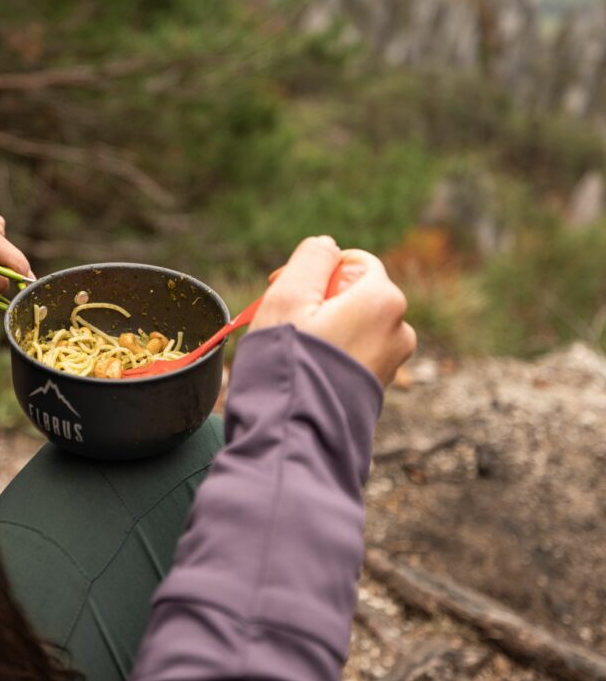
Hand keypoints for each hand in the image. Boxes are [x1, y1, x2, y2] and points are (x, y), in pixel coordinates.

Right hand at [251, 236, 415, 385]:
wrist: (297, 435)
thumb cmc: (289, 363)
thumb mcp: (287, 295)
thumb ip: (311, 258)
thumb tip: (328, 245)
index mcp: (383, 299)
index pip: (354, 263)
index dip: (316, 270)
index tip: (282, 289)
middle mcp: (399, 329)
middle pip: (354, 295)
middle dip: (318, 301)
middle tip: (282, 322)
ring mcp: (392, 362)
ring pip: (352, 325)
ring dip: (323, 329)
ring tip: (293, 351)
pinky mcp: (378, 388)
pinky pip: (353, 354)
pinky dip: (330, 354)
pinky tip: (304, 371)